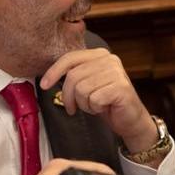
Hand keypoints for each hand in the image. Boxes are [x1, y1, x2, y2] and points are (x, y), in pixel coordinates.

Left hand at [40, 49, 157, 152]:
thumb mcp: (87, 84)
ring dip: (84, 104)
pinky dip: (95, 108)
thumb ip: (74, 75)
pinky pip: (94, 99)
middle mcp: (109, 59)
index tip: (43, 85)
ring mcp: (116, 72)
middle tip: (72, 108)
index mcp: (99, 54)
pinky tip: (104, 108)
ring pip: (82, 89)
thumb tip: (48, 78)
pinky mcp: (121, 87)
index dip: (54, 72)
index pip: (70, 58)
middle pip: (73, 76)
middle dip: (68, 96)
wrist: (131, 120)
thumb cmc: (106, 102)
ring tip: (94, 106)